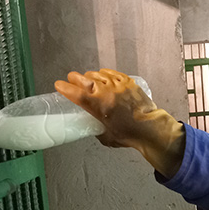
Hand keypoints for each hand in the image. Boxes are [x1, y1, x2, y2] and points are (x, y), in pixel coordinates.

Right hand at [55, 68, 184, 176]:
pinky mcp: (127, 82)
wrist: (150, 128)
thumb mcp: (105, 136)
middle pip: (84, 79)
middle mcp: (106, 92)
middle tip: (71, 79)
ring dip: (90, 76)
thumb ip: (96, 127)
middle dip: (75, 78)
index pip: (76, 94)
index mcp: (98, 106)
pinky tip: (103, 76)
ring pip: (97, 74)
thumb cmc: (128, 135)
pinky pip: (112, 73)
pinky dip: (104, 74)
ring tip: (88, 79)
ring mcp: (117, 85)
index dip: (65, 88)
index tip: (59, 85)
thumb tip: (93, 124)